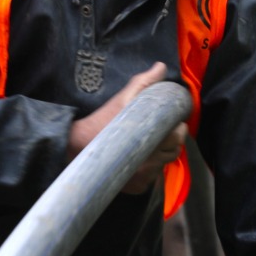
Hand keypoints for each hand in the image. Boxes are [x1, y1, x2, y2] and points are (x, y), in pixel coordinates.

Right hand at [67, 62, 187, 193]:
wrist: (77, 147)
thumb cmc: (102, 121)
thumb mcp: (123, 99)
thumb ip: (144, 83)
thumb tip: (161, 67)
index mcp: (151, 138)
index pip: (178, 136)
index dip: (176, 128)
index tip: (169, 123)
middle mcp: (150, 161)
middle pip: (175, 151)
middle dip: (171, 140)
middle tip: (159, 133)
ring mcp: (144, 176)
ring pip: (164, 165)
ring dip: (160, 156)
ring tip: (146, 146)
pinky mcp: (137, 187)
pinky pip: (152, 179)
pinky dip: (148, 171)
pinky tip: (136, 160)